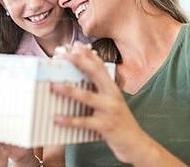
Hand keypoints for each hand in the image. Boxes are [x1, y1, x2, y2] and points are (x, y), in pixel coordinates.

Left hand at [51, 42, 149, 163]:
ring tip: (53, 85)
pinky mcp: (105, 126)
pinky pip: (84, 122)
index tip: (76, 45)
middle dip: (79, 62)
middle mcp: (113, 96)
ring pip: (87, 96)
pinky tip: (57, 117)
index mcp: (113, 89)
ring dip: (69, 90)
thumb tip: (77, 82)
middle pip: (95, 74)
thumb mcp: (112, 103)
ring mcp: (110, 110)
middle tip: (63, 55)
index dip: (89, 55)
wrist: (136, 144)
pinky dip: (69, 120)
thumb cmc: (119, 122)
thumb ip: (99, 92)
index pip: (101, 67)